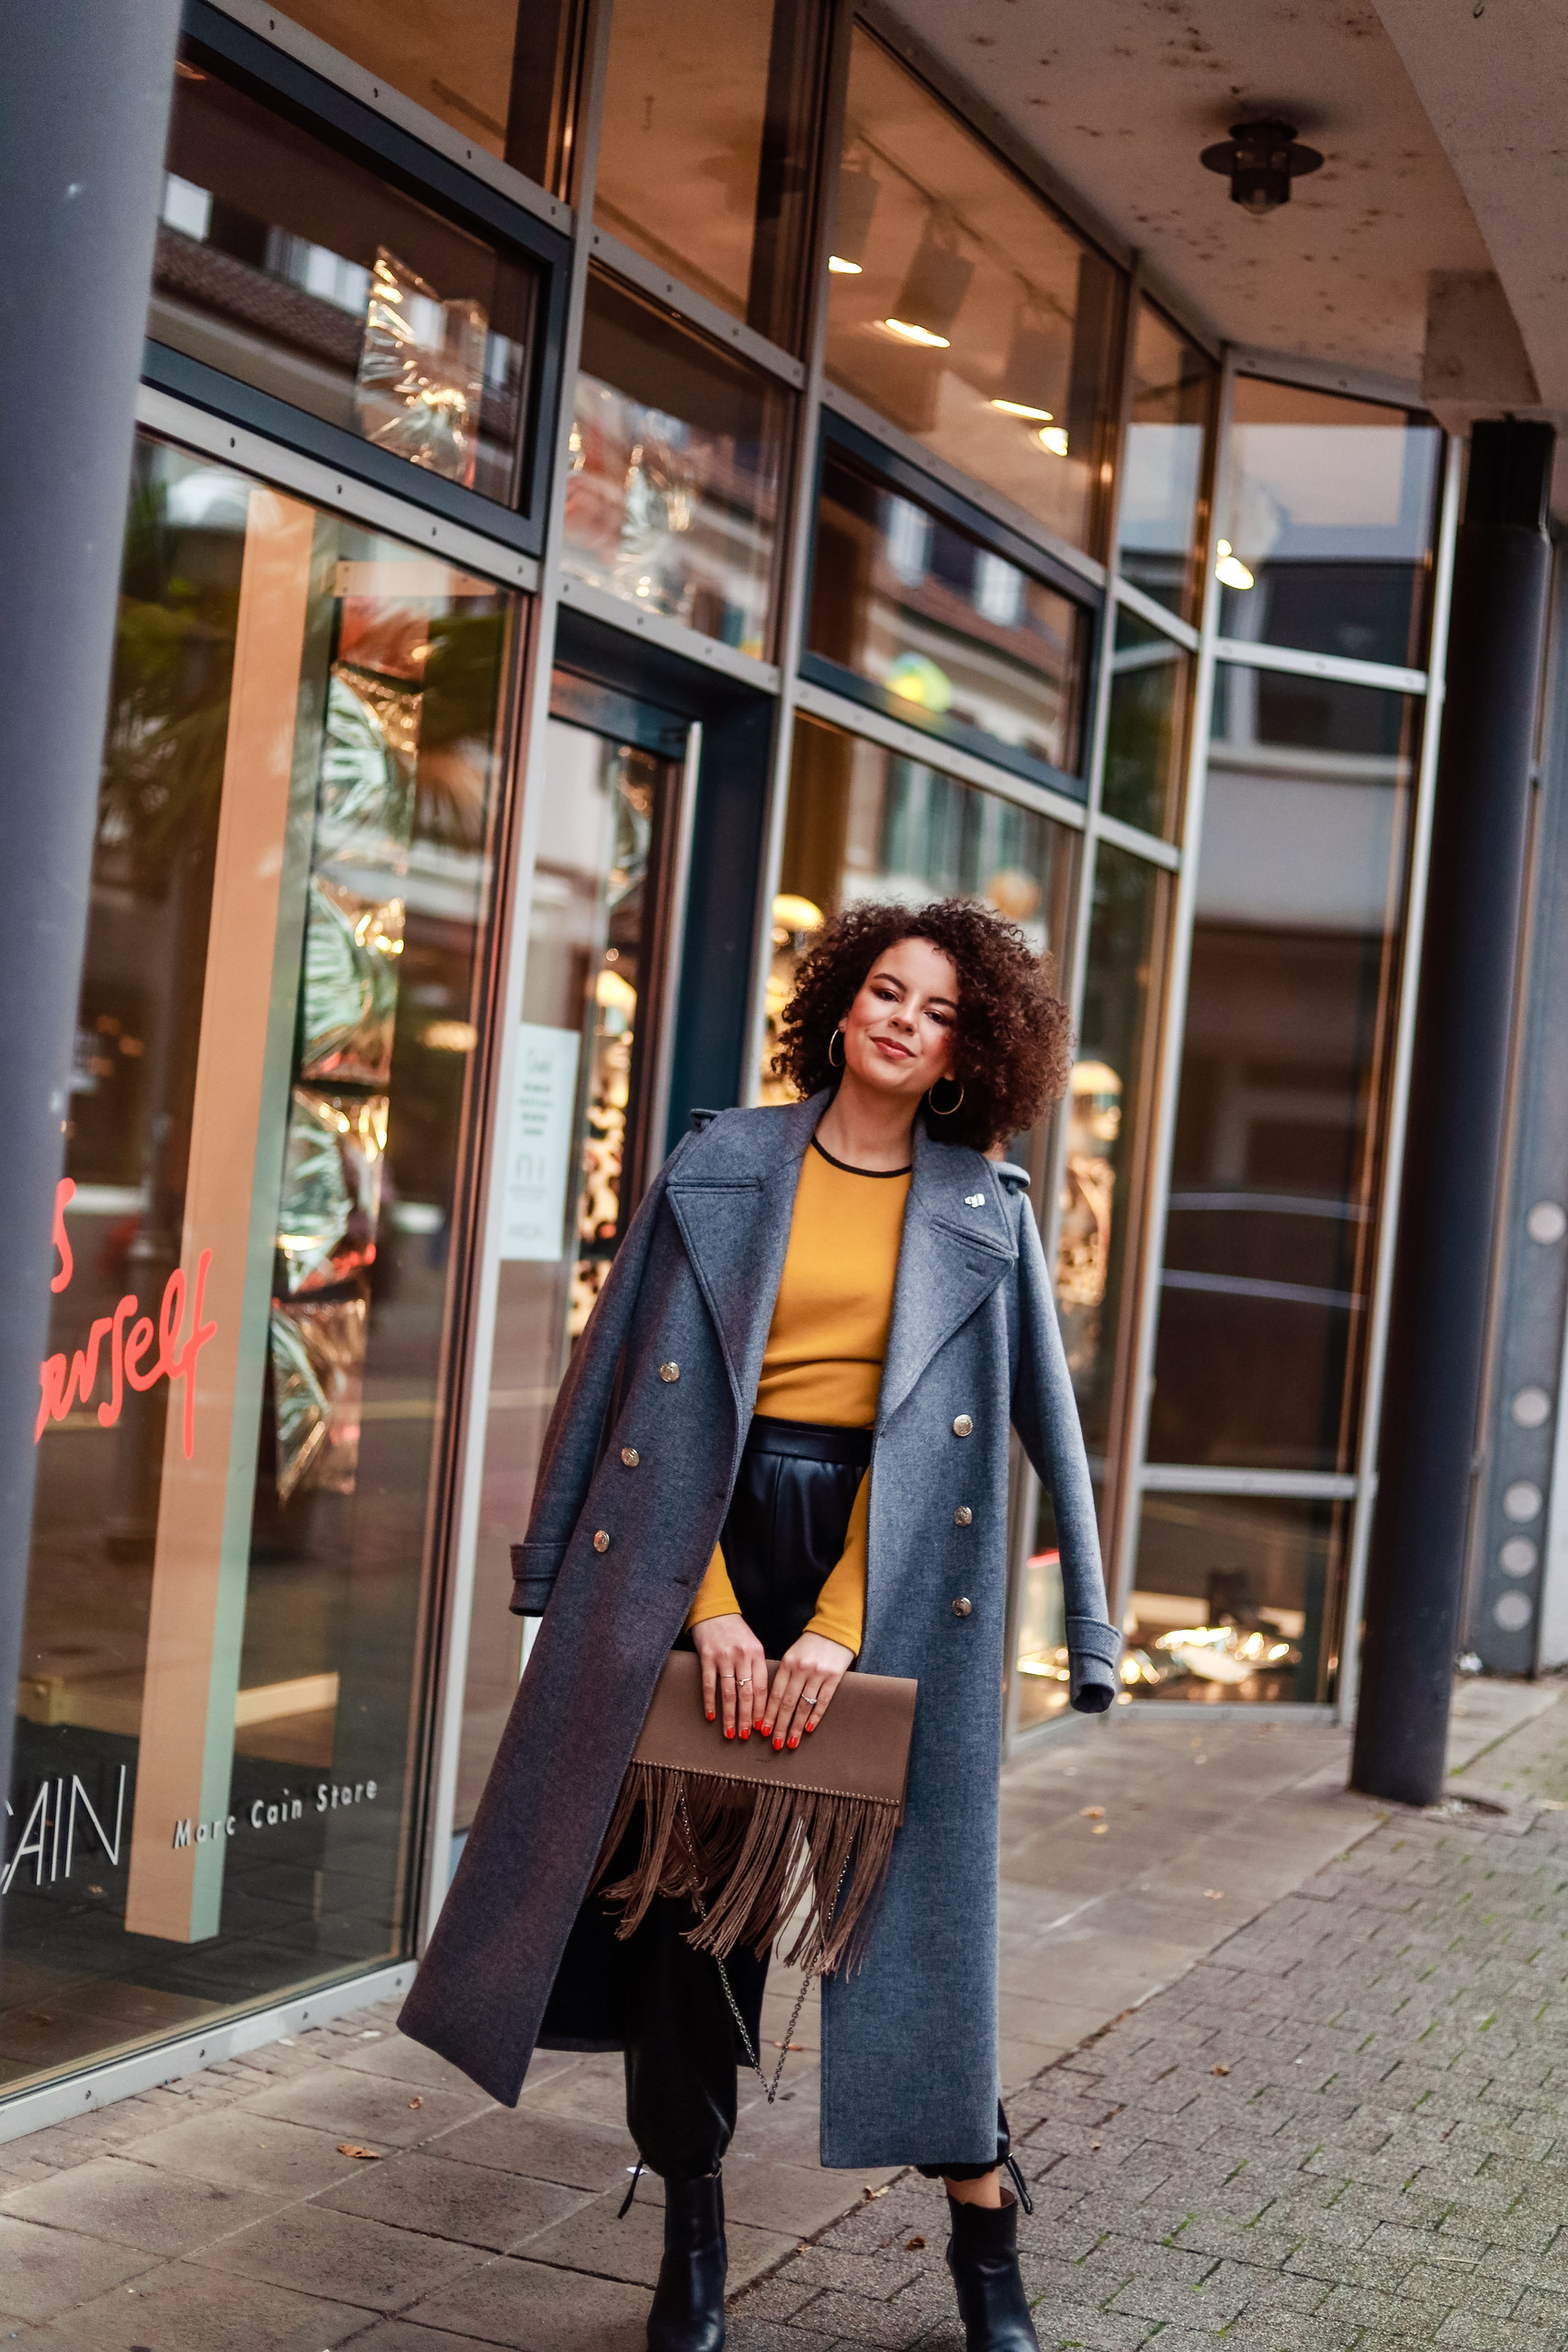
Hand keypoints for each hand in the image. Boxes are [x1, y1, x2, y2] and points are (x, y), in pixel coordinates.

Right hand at [689, 1614, 767, 1740]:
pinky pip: (709, 1684)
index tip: (762, 1727)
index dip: (762, 1710)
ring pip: (729, 1692)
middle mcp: (742, 1656)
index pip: (762, 1688)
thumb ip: (757, 1666)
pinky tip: (711, 1715)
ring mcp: (724, 1656)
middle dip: (746, 1718)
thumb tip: (761, 1697)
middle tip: (745, 1736)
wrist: (714, 1610)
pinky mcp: (707, 1656)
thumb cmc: (735, 1630)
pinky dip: (710, 1702)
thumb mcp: (752, 1644)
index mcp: (757, 1654)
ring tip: (730, 1732)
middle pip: (747, 1694)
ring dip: (730, 1715)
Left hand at [761, 1632, 853, 1750]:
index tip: (763, 1730)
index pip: (774, 1694)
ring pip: (804, 1706)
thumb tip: (772, 1704)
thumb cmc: (809, 1645)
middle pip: (787, 1703)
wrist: (834, 1629)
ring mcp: (818, 1673)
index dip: (768, 1714)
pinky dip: (815, 1716)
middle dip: (780, 1726)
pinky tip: (808, 1729)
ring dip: (796, 1726)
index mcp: (787, 1664)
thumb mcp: (791, 1656)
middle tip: (775, 1743)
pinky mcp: (834, 1677)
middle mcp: (801, 1669)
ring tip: (791, 1742)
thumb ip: (783, 1676)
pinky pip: (822, 1701)